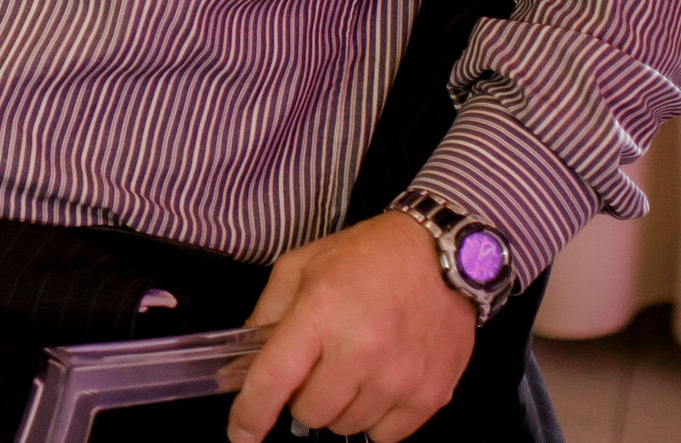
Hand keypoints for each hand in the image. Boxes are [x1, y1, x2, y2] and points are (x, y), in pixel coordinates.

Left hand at [226, 213, 474, 442]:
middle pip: (310, 413)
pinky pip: (384, 436)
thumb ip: (266, 316)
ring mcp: (398, 378)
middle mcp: (359, 351)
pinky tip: (378, 386)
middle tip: (316, 368)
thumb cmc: (363, 257)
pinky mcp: (430, 395)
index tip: (240, 435)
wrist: (441, 255)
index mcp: (320, 314)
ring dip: (338, 407)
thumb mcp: (300, 267)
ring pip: (346, 427)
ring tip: (351, 370)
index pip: (274, 380)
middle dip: (303, 396)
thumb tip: (239, 368)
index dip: (250, 414)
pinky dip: (374, 418)